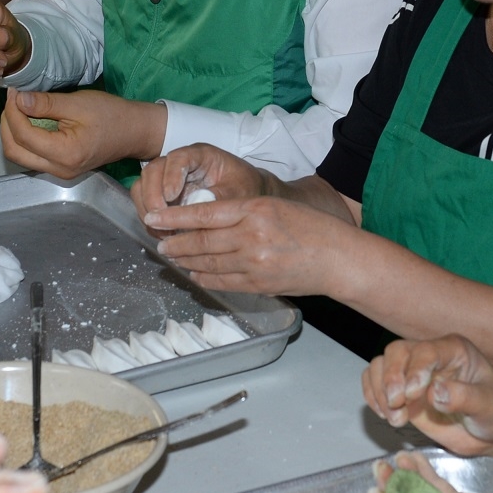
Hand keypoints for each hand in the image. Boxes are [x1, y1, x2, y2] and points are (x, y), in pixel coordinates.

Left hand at [0, 88, 166, 179]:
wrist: (135, 132)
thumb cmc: (112, 115)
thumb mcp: (79, 104)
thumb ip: (46, 103)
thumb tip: (18, 99)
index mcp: (65, 154)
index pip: (23, 135)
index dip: (13, 112)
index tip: (14, 92)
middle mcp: (59, 169)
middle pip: (15, 151)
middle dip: (7, 124)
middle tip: (13, 101)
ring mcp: (59, 172)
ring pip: (21, 156)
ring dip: (13, 132)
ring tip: (19, 109)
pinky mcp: (61, 168)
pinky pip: (32, 156)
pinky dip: (25, 138)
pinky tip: (30, 120)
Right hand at [129, 143, 269, 221]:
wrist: (246, 195)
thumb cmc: (245, 189)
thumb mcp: (237, 194)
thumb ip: (217, 201)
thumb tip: (192, 215)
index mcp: (201, 155)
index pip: (178, 157)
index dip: (171, 175)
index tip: (172, 196)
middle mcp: (179, 163)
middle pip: (153, 170)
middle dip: (152, 196)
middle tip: (159, 218)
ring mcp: (167, 178)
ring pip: (143, 186)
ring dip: (147, 209)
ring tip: (161, 230)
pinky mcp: (162, 195)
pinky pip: (145, 203)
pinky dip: (150, 220)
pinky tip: (162, 234)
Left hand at [147, 195, 353, 296]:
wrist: (338, 258)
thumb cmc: (311, 228)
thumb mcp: (276, 207)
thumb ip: (244, 213)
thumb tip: (209, 220)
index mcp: (255, 210)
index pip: (205, 213)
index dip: (175, 218)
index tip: (154, 218)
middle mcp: (251, 235)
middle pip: (201, 241)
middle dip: (176, 243)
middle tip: (160, 243)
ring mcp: (254, 263)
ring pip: (209, 263)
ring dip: (186, 261)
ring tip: (173, 258)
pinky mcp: (258, 284)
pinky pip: (223, 282)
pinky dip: (205, 278)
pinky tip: (195, 274)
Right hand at [362, 336, 492, 457]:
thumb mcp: (490, 406)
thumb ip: (465, 398)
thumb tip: (434, 392)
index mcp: (454, 350)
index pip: (426, 350)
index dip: (414, 370)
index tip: (410, 396)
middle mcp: (431, 356)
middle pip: (397, 352)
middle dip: (391, 378)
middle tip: (397, 406)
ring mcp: (414, 373)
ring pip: (381, 364)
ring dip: (380, 391)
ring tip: (395, 418)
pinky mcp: (403, 392)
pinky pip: (376, 383)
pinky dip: (374, 397)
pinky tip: (387, 415)